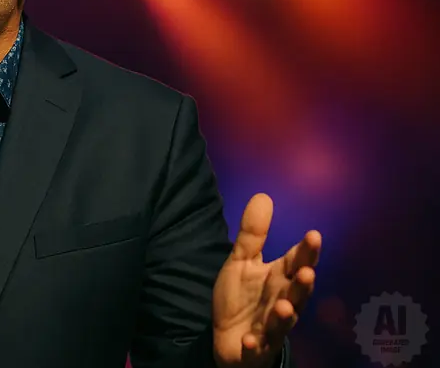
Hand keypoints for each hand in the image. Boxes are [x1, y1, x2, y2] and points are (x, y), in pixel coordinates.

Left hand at [212, 193, 320, 367]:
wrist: (229, 339)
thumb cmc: (242, 299)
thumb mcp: (242, 262)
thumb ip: (253, 234)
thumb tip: (263, 195)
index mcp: (279, 280)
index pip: (296, 262)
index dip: (305, 252)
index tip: (313, 235)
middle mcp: (281, 302)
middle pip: (296, 294)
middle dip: (302, 285)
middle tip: (307, 272)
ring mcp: (271, 328)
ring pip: (282, 323)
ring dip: (285, 316)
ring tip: (285, 307)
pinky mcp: (256, 348)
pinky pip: (257, 348)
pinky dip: (255, 344)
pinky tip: (250, 340)